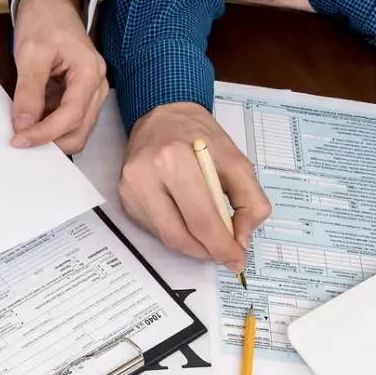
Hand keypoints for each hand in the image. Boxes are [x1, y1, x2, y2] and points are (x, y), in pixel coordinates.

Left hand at [10, 0, 106, 153]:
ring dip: (52, 138)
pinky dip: (51, 128)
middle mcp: (97, 87)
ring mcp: (91, 93)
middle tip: (21, 142)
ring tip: (25, 134)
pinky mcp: (80, 96)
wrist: (51, 5)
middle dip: (52, 142)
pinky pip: (69, 121)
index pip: (71, 116)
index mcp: (90, 73)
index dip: (45, 133)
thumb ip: (29, 92)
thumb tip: (23, 126)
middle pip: (80, 130)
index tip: (19, 141)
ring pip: (77, 130)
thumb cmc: (44, 22)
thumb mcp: (31, 54)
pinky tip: (32, 124)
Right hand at [118, 102, 270, 271]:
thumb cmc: (199, 136)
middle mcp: (147, 175)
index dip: (222, 246)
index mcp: (176, 160)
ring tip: (210, 240)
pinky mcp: (125, 198)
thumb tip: (242, 239)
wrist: (162, 115)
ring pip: (166, 238)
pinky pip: (155, 230)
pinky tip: (188, 222)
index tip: (238, 260)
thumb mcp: (236, 160)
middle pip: (181, 235)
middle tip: (226, 254)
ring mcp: (131, 189)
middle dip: (208, 251)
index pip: (202, 219)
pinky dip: (177, 234)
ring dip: (193, 247)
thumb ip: (250, 200)